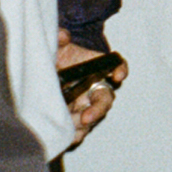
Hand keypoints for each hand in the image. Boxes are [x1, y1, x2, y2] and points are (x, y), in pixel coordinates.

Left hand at [57, 29, 127, 144]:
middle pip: (105, 100)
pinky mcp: (75, 120)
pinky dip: (73, 135)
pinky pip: (79, 131)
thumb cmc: (62, 58)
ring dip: (82, 124)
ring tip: (67, 126)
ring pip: (91, 119)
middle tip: (86, 116)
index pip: (117, 66)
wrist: (51, 72)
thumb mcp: (59, 45)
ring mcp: (87, 106)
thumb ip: (59, 38)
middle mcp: (96, 89)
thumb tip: (61, 36)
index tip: (117, 75)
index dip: (120, 70)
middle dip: (97, 109)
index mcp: (98, 69)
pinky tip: (64, 135)